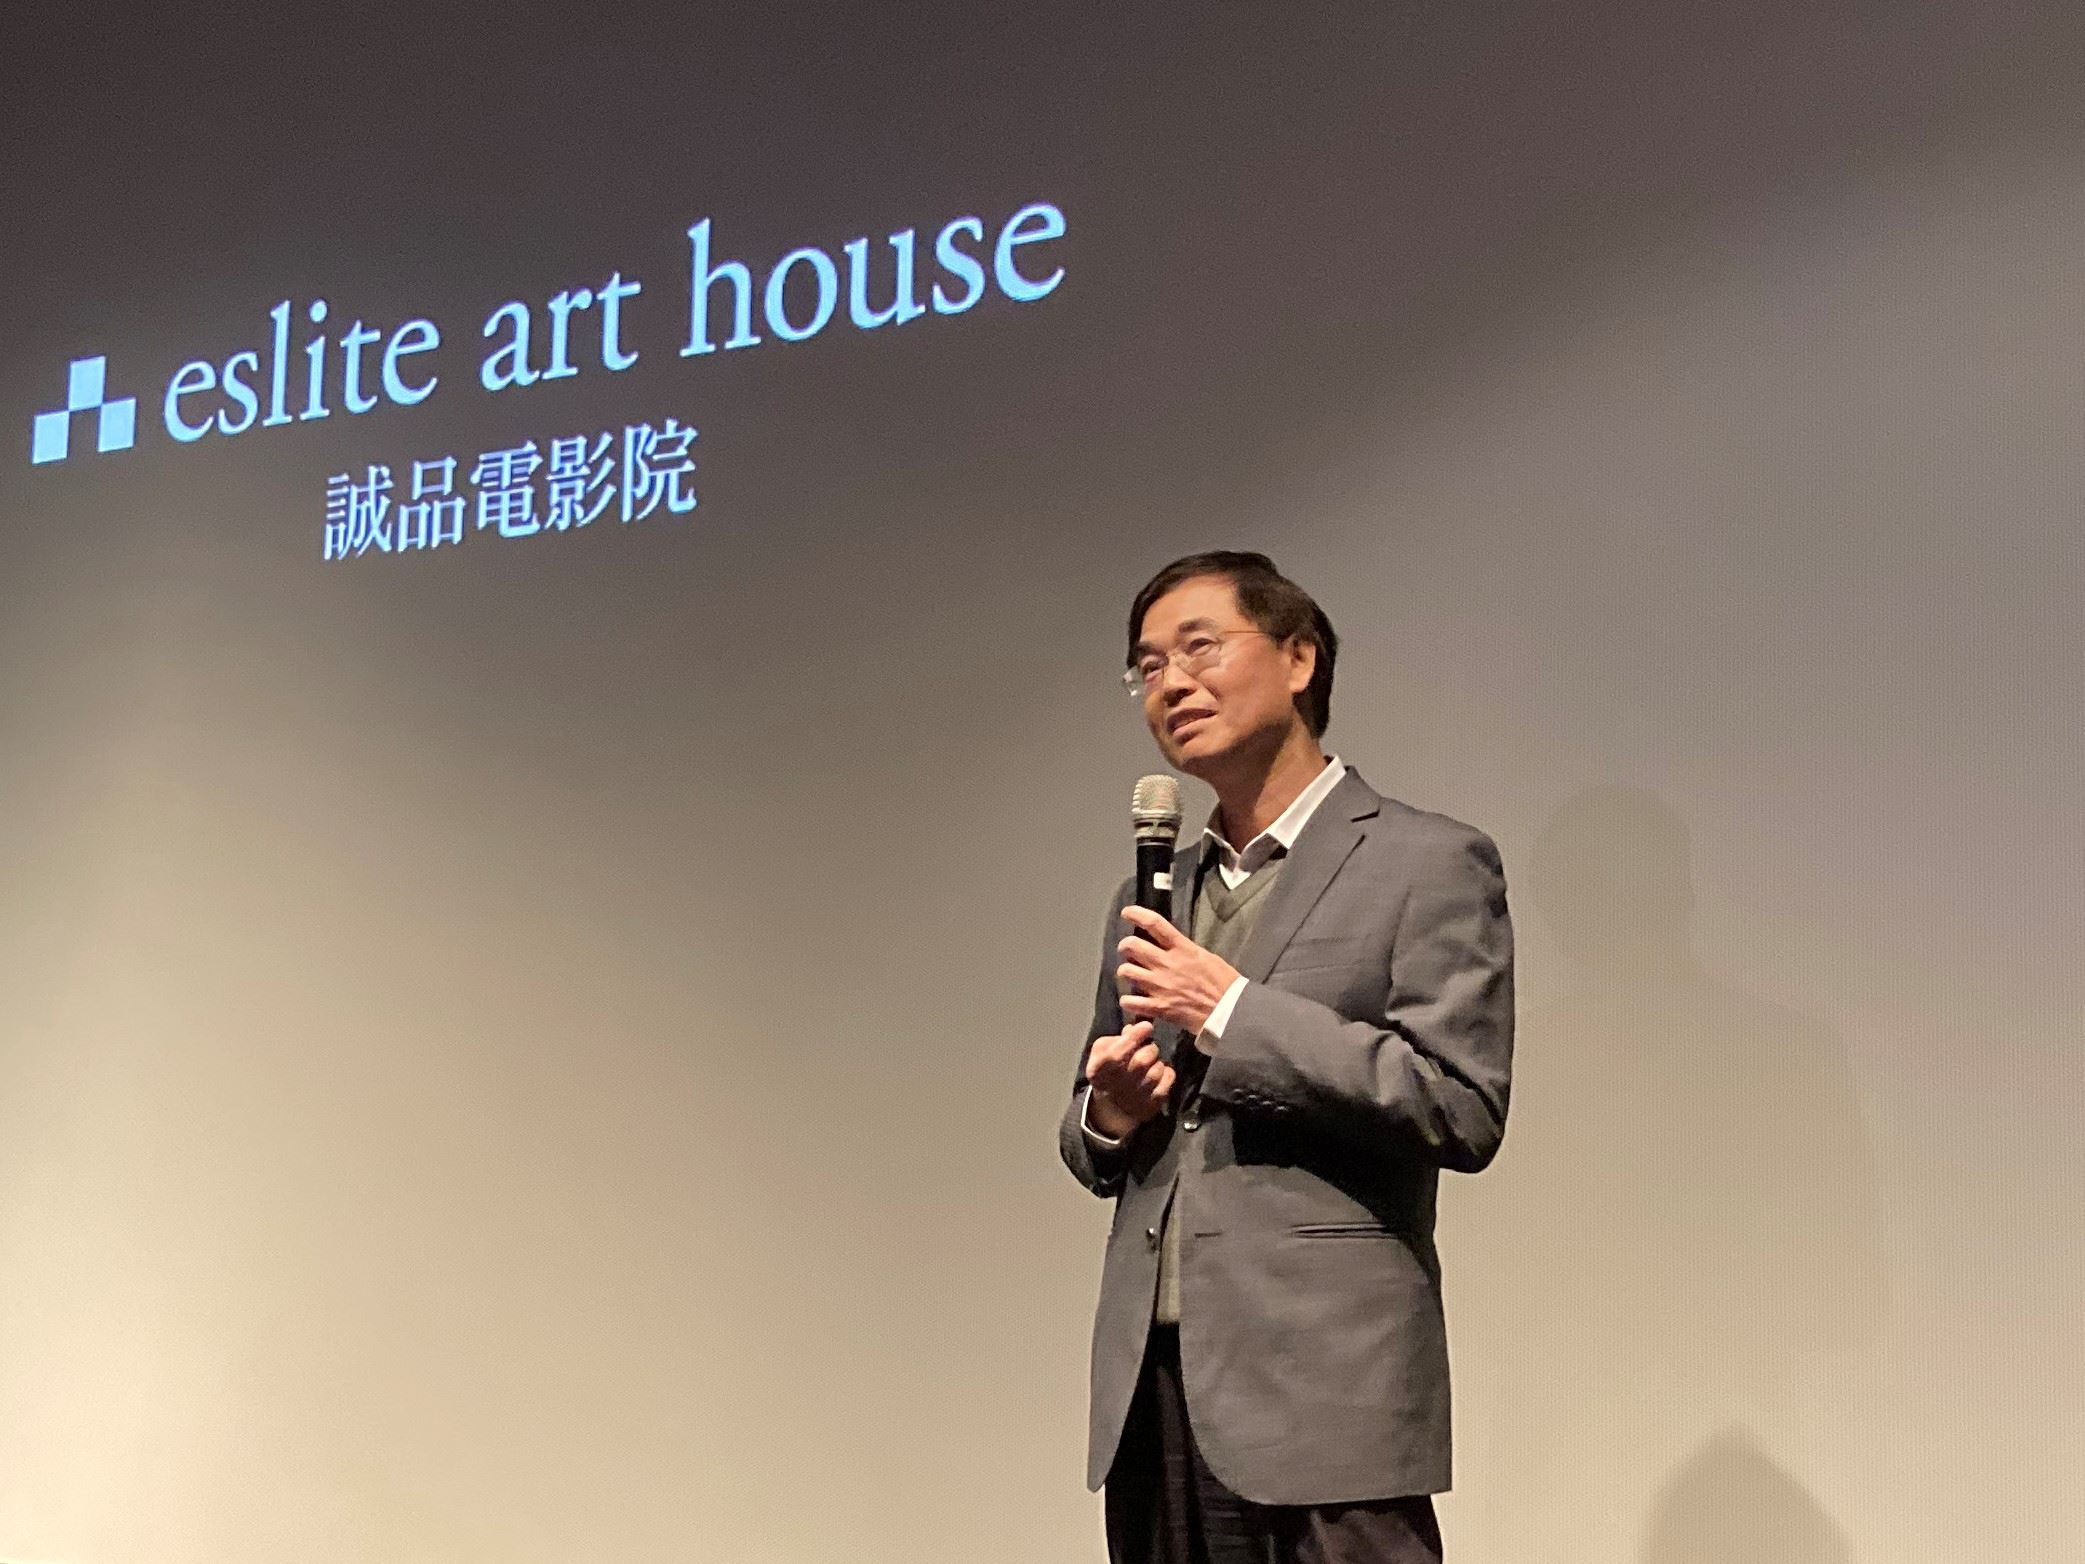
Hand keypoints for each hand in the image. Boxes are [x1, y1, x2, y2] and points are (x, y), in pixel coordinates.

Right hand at [1084, 1020, 1174, 1136]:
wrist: (1113, 1105)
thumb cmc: (1110, 1069)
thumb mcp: (1103, 1049)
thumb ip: (1118, 1037)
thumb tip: (1136, 1026)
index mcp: (1098, 1070)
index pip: (1117, 1053)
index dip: (1134, 1037)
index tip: (1147, 1025)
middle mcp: (1114, 1088)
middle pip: (1141, 1061)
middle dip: (1150, 1049)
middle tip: (1149, 1048)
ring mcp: (1133, 1100)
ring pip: (1156, 1072)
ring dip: (1158, 1062)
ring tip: (1152, 1062)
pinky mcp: (1150, 1106)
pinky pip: (1167, 1081)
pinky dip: (1167, 1073)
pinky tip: (1160, 1073)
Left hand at [1115, 905, 1241, 1035]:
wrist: (1229, 1011)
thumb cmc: (1223, 983)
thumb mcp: (1206, 957)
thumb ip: (1185, 951)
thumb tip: (1171, 947)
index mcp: (1182, 948)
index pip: (1154, 924)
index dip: (1137, 914)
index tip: (1127, 913)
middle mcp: (1166, 964)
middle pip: (1132, 945)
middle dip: (1125, 945)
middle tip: (1127, 949)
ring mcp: (1160, 986)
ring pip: (1126, 971)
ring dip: (1126, 971)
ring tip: (1131, 974)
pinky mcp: (1158, 1007)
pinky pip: (1130, 1001)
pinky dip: (1128, 1001)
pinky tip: (1132, 1000)